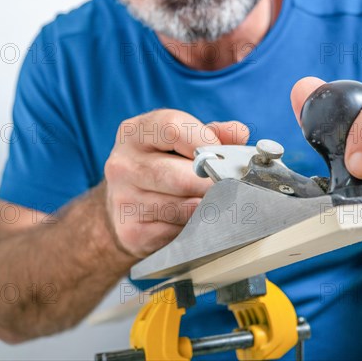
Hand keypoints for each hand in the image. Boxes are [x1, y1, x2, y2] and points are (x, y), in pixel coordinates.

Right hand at [104, 109, 248, 258]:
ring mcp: (124, 200)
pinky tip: (192, 223)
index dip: (208, 142)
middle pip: (183, 176)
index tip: (223, 156)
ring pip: (185, 208)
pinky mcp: (132, 232)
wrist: (122, 207)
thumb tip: (238, 133)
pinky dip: (194, 229)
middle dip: (213, 184)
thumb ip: (210, 133)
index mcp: (135, 132)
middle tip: (230, 188)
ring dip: (208, 209)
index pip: (174, 129)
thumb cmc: (161, 166)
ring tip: (213, 204)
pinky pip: (179, 232)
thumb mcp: (179, 141)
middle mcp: (123, 164)